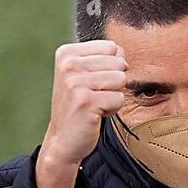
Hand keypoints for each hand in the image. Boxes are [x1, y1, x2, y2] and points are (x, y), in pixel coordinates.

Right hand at [36, 41, 126, 187]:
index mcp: (67, 53)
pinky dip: (112, 109)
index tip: (92, 83)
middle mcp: (68, 64)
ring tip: (95, 104)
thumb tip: (124, 57)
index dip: (110, 67)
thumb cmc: (78, 106)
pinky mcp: (85, 100)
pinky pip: (118, 98)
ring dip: (113, 96)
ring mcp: (75, 82)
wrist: (63, 140)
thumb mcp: (84, 75)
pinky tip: (95, 114)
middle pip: (118, 62)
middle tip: (94, 96)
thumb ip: (103, 59)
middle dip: (113, 83)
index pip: (111, 47)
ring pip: (120, 79)